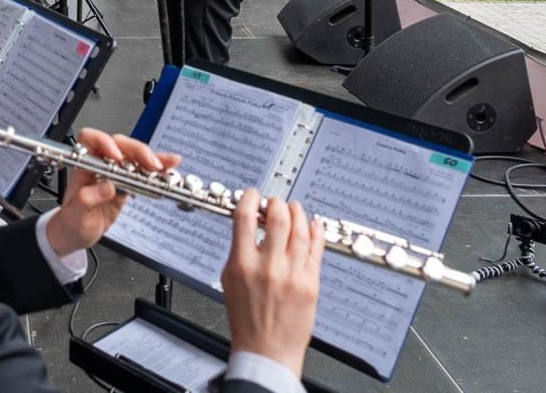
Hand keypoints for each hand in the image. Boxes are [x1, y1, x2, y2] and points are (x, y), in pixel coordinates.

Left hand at [44, 128, 177, 255]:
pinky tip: (169, 166)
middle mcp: (100, 165)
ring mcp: (115, 172)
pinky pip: (143, 171)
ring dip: (150, 158)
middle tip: (149, 165)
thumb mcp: (76, 215)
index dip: (104, 142)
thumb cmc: (72, 222)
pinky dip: (158, 168)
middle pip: (119, 144)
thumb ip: (88, 199)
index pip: (90, 139)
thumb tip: (107, 187)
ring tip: (163, 167)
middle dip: (136, 151)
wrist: (78, 234)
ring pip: (133, 155)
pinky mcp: (127, 183)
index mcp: (83, 167)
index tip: (116, 156)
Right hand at [220, 190, 324, 378]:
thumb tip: (247, 224)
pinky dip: (315, 232)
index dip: (250, 199)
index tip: (253, 195)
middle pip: (278, 219)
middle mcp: (268, 267)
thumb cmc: (246, 318)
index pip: (244, 218)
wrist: (266, 349)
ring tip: (295, 209)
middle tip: (277, 203)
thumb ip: (238, 250)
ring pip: (300, 231)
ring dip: (298, 213)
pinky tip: (314, 224)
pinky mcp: (310, 284)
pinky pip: (316, 250)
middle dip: (278, 204)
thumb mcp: (229, 280)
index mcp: (242, 264)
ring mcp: (292, 275)